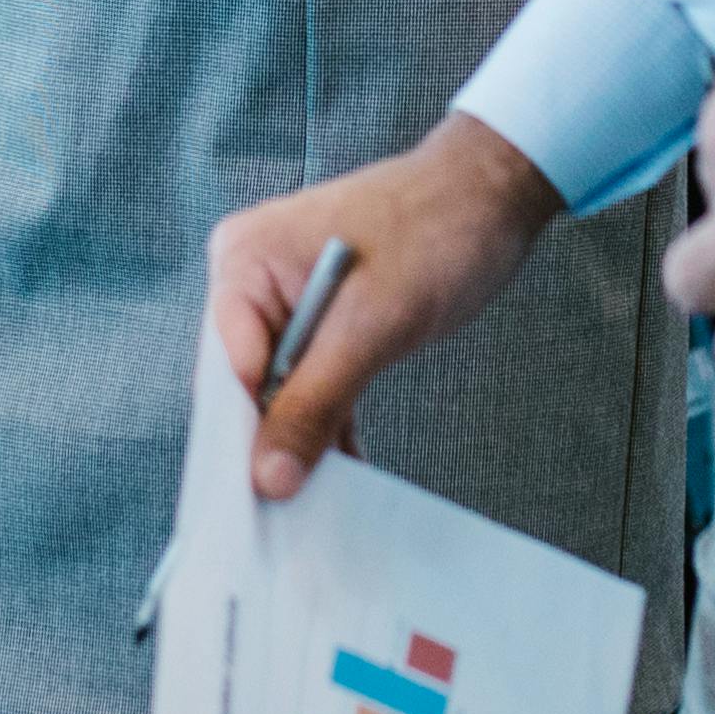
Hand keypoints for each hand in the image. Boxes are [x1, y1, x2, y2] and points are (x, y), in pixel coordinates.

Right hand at [206, 116, 568, 501]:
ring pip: (280, 389)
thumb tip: (269, 478)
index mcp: (244, 261)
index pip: (223, 369)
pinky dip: (329, 420)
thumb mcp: (371, 327)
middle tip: (288, 519)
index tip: (253, 506)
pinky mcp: (320, 318)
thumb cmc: (433, 235)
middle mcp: (251, 277)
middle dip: (269, 444)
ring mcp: (285, 298)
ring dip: (303, 441)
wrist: (491, 194)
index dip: (237, 437)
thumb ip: (314, 403)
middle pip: (244, 383)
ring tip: (319, 509)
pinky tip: (347, 472)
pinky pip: (311, 380)